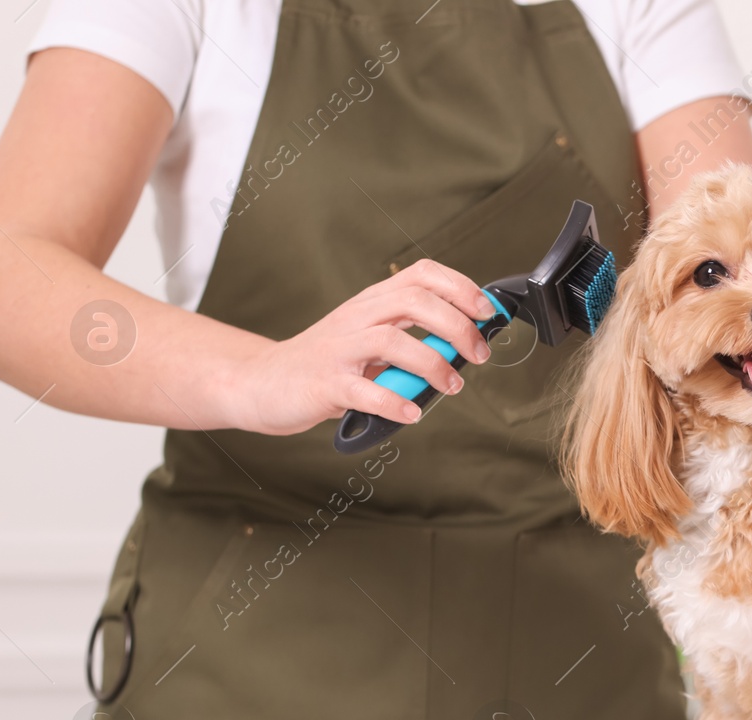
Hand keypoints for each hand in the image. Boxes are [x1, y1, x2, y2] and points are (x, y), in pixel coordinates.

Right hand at [221, 260, 497, 434]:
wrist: (263, 383)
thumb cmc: (326, 364)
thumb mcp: (369, 338)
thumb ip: (410, 336)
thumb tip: (465, 344)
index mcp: (371, 302)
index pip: (422, 275)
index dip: (461, 287)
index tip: (488, 312)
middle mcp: (356, 317)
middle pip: (414, 301)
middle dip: (457, 326)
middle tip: (477, 355)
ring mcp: (338, 349)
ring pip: (392, 341)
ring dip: (433, 364)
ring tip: (452, 386)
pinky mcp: (324, 383)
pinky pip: (364, 390)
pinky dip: (394, 402)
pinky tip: (411, 413)